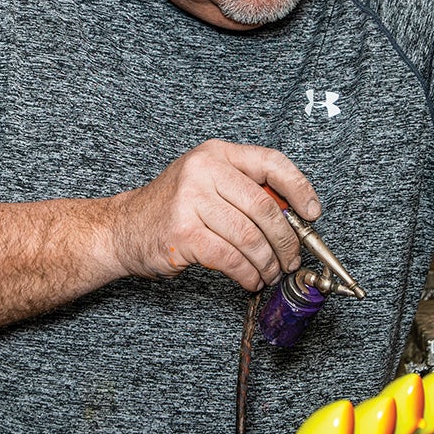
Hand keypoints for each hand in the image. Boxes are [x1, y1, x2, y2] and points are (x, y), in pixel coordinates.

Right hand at [109, 139, 319, 291]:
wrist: (122, 228)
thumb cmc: (172, 207)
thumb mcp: (206, 181)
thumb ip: (244, 189)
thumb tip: (293, 217)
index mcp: (216, 153)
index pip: (271, 162)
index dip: (299, 188)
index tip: (312, 213)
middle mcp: (204, 170)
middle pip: (265, 207)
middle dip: (286, 240)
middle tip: (291, 258)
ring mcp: (191, 200)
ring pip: (250, 237)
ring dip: (268, 263)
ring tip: (271, 272)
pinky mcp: (184, 233)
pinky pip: (231, 258)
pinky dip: (248, 274)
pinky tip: (250, 279)